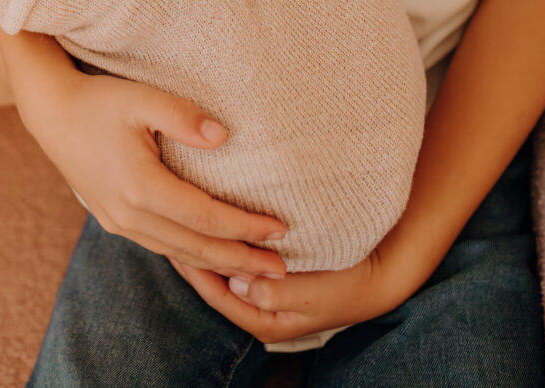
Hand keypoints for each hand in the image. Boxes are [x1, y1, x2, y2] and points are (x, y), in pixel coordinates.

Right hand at [26, 69, 287, 278]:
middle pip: (195, 247)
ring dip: (219, 263)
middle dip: (241, 259)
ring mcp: (119, 222)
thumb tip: (223, 136)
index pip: (204, 217)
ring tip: (255, 270)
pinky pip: (162, 247)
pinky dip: (192, 257)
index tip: (278, 230)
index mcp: (140, 187)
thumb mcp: (141, 98)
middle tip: (282, 267)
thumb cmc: (99, 101)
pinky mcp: (114, 219)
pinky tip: (211, 258)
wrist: (52, 112)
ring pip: (178, 253)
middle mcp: (129, 214)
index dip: (244, 227)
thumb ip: (182, 116)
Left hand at [170, 246, 403, 343]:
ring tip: (179, 223)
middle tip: (166, 226)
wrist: (378, 276)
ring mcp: (263, 297)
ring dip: (204, 251)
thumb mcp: (316, 290)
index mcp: (265, 321)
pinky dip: (222, 247)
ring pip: (222, 274)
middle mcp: (258, 312)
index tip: (175, 241)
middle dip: (191, 258)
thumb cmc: (348, 282)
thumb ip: (278, 291)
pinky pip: (236, 265)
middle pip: (213, 285)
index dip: (195, 268)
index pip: (217, 295)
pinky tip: (210, 227)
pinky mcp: (269, 280)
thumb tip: (239, 283)